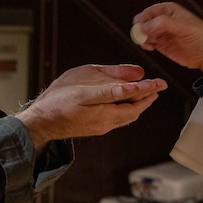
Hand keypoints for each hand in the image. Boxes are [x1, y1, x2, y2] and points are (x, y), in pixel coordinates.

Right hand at [16, 64, 166, 147]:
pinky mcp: (98, 129)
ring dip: (140, 104)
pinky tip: (130, 102)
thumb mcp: (81, 79)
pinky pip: (120, 118)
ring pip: (128, 115)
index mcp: (98, 106)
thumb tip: (135, 73)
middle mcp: (104, 120)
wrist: (41, 123)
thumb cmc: (57, 98)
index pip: (127, 95)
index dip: (144, 88)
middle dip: (147, 97)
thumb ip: (109, 76)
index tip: (158, 82)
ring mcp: (102, 127)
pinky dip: (129, 108)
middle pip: (132, 109)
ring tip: (150, 92)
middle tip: (160, 85)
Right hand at [132, 2, 202, 77]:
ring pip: (143, 34)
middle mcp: (163, 21)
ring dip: (143, 38)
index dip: (143, 20)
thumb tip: (147, 25)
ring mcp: (161, 33)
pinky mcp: (161, 45)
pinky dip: (145, 45)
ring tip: (150, 44)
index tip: (142, 29)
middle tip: (146, 38)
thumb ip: (165, 24)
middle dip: (141, 30)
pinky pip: (147, 43)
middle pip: (143, 23)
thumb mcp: (184, 27)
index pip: (148, 12)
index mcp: (168, 10)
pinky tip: (151, 47)